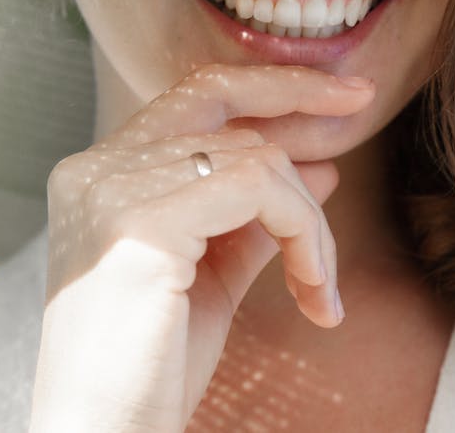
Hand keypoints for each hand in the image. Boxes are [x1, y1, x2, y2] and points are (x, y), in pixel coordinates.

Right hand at [28, 64, 374, 432]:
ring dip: (310, 224)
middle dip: (301, 129)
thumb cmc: (151, 369)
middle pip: (229, 115)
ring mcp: (112, 190)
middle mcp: (94, 168)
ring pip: (257, 158)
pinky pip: (259, 189)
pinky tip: (312, 291)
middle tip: (360, 115)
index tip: (341, 96)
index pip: (194, 95)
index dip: (272, 86)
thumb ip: (255, 217)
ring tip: (319, 288)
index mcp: (98, 174)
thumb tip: (321, 165)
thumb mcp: (212, 277)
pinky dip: (305, 233)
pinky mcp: (142, 224)